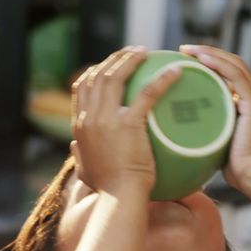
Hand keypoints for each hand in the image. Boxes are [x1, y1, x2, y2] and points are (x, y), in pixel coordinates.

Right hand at [71, 47, 181, 194]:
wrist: (119, 198)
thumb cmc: (106, 189)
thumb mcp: (84, 170)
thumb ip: (79, 156)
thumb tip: (74, 147)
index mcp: (80, 126)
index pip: (82, 87)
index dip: (95, 70)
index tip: (109, 64)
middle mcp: (89, 118)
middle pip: (98, 75)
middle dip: (114, 58)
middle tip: (132, 52)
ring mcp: (106, 119)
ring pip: (115, 76)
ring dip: (131, 60)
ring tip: (145, 52)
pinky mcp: (128, 124)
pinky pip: (147, 93)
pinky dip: (162, 79)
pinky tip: (176, 72)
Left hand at [179, 45, 250, 190]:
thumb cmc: (234, 168)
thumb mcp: (217, 141)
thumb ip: (208, 128)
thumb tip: (183, 127)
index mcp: (246, 105)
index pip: (230, 74)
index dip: (210, 62)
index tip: (187, 59)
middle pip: (232, 63)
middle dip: (208, 52)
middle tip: (184, 50)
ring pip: (234, 64)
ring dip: (210, 53)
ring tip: (188, 50)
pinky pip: (236, 76)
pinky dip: (218, 64)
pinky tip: (201, 59)